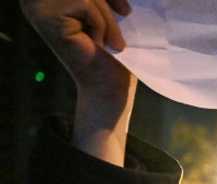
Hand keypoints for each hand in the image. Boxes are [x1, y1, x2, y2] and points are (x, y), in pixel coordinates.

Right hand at [21, 0, 136, 164]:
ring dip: (105, 14)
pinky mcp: (47, 16)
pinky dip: (101, 22)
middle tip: (124, 14)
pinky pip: (86, 3)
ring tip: (107, 37)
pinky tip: (96, 42)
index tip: (122, 6)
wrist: (108, 86)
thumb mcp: (105, 8)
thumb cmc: (111, 50)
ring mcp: (36, 5)